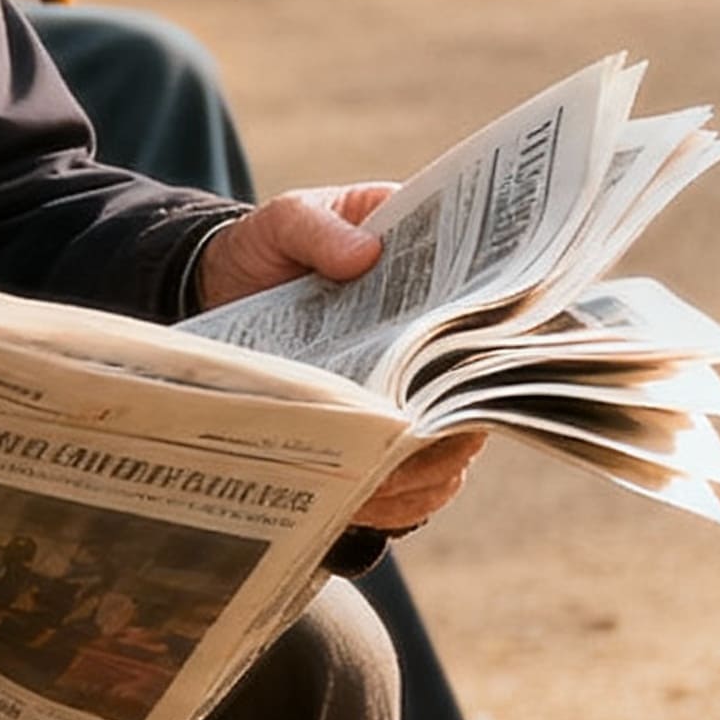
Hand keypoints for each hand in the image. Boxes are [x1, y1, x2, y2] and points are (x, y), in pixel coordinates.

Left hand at [188, 191, 489, 536]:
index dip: (497, 341)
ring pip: (453, 451)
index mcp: (438, 283)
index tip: (471, 361)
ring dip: (421, 467)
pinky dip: (393, 497)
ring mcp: (415, 398)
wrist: (222, 290)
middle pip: (478, 397)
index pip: (496, 317)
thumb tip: (365, 255)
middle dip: (452, 418)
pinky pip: (413, 486)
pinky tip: (358, 498)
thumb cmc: (270, 247)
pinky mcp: (383, 438)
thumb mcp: (287, 220)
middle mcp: (441, 350)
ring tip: (374, 470)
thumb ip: (318, 226)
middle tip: (408, 427)